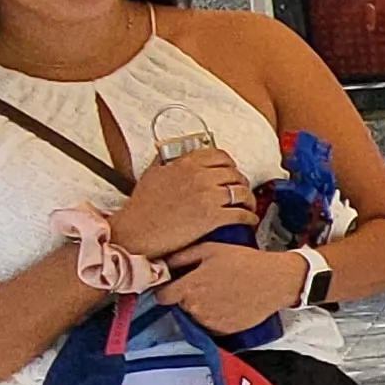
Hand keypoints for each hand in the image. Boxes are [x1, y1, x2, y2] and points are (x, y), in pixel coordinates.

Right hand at [110, 147, 254, 256]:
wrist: (135, 231)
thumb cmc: (141, 206)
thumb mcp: (152, 174)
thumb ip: (166, 161)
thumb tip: (171, 153)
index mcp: (187, 164)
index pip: (220, 156)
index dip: (231, 165)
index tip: (232, 172)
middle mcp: (200, 177)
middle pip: (235, 175)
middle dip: (241, 184)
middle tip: (241, 192)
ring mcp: (208, 196)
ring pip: (242, 193)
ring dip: (249, 200)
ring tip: (248, 207)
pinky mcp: (213, 217)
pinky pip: (241, 214)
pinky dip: (249, 218)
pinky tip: (249, 221)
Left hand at [157, 242, 304, 334]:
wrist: (276, 280)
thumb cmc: (244, 261)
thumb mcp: (210, 249)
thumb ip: (181, 257)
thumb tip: (162, 264)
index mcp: (189, 287)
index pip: (162, 296)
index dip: (167, 289)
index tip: (175, 285)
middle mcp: (196, 308)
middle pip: (180, 306)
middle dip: (188, 296)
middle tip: (207, 284)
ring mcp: (210, 321)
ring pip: (194, 317)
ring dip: (202, 307)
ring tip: (221, 292)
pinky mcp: (224, 330)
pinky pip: (210, 325)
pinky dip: (216, 316)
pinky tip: (229, 303)